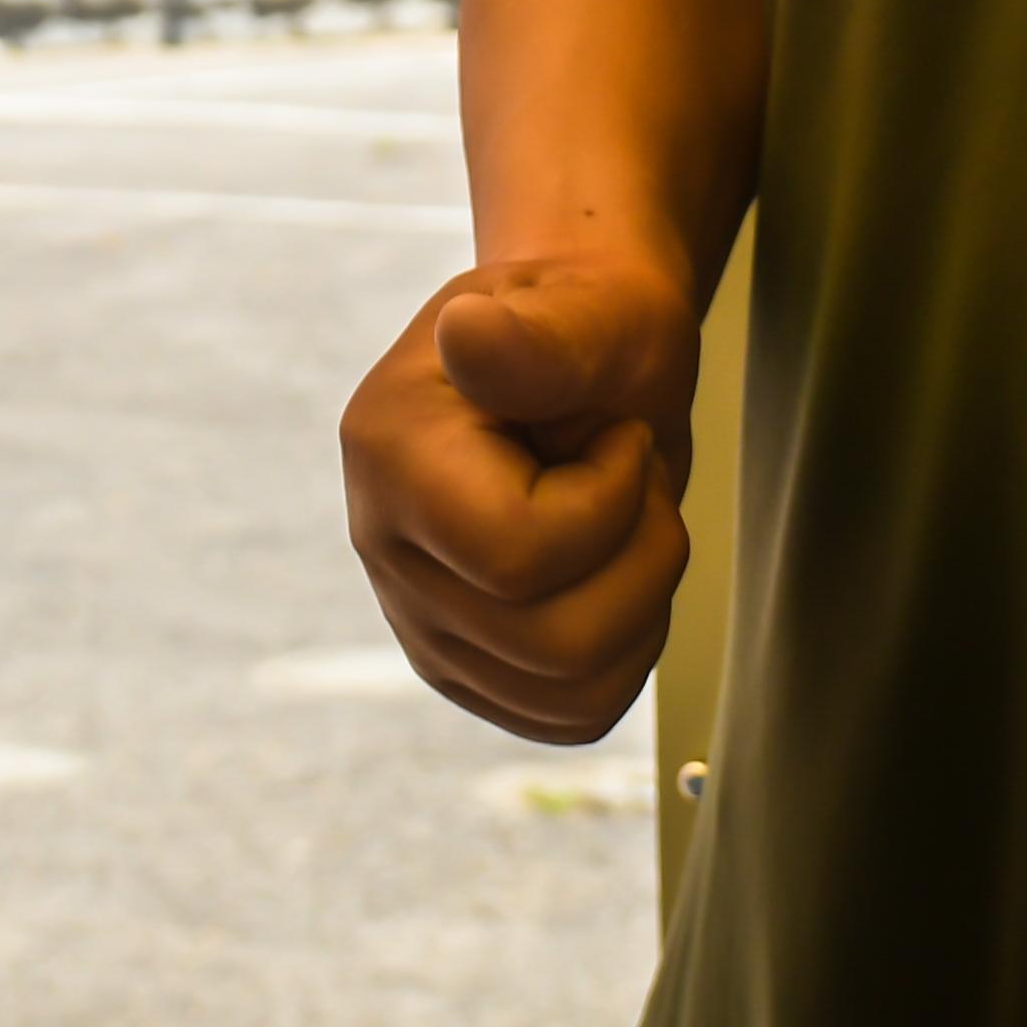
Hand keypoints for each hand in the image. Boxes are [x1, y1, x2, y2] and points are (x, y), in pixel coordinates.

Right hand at [347, 249, 701, 737]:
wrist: (581, 355)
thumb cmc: (593, 323)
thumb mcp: (592, 311)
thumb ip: (537, 338)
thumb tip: (467, 337)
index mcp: (389, 448)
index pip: (517, 557)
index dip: (610, 504)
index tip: (619, 434)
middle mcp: (382, 543)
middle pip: (555, 643)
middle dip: (644, 557)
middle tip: (635, 477)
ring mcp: (415, 614)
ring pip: (571, 691)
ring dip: (643, 604)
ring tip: (626, 520)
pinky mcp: (461, 665)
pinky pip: (572, 715)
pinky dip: (627, 654)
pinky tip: (613, 573)